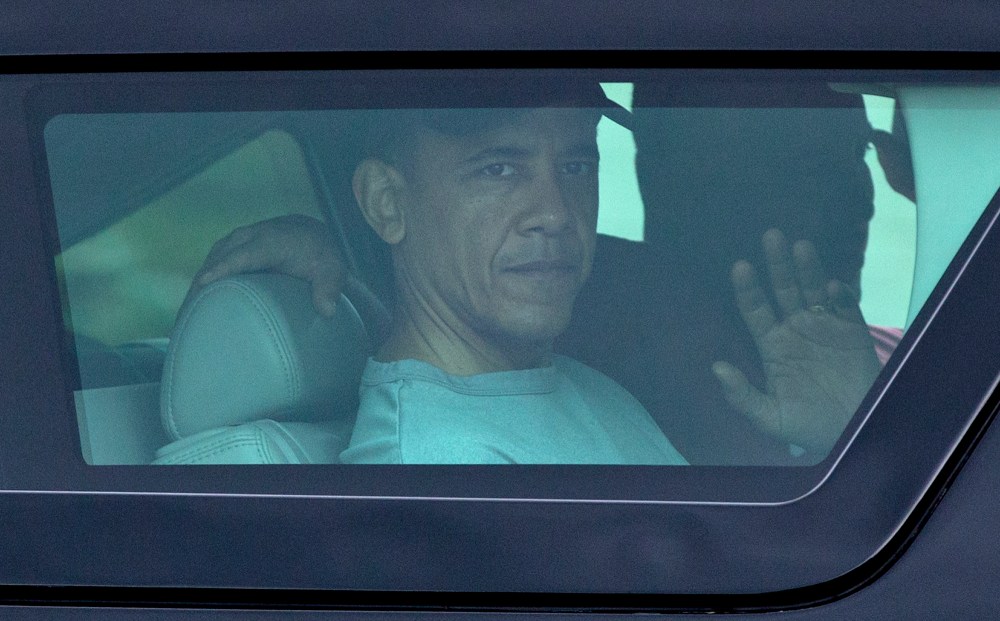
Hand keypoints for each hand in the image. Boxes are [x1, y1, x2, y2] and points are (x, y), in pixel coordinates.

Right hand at [187, 214, 344, 316]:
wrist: (312, 235)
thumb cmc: (321, 257)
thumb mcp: (333, 271)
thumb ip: (330, 289)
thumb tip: (328, 311)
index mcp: (273, 240)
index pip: (244, 254)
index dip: (224, 267)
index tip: (205, 282)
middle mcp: (251, 236)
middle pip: (219, 257)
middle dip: (201, 282)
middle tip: (187, 315)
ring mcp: (238, 240)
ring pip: (211, 260)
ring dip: (197, 284)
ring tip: (185, 316)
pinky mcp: (230, 248)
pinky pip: (212, 262)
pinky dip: (202, 281)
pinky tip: (194, 306)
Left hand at [712, 229, 881, 456]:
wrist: (852, 434)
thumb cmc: (807, 428)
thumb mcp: (769, 418)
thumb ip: (742, 395)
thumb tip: (716, 368)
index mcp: (771, 345)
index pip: (754, 309)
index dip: (747, 288)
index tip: (740, 266)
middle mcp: (795, 330)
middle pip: (783, 289)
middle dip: (776, 264)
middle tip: (770, 236)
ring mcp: (824, 327)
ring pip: (813, 290)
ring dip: (808, 268)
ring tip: (800, 246)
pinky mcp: (852, 332)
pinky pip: (845, 307)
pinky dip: (840, 295)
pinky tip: (832, 288)